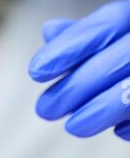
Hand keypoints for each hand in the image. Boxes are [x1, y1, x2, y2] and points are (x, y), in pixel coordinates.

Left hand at [29, 0, 129, 140]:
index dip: (67, 49)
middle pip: (113, 62)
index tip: (36, 70)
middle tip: (45, 108)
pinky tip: (114, 129)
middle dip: (75, 88)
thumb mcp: (114, 28)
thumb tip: (50, 32)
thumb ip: (84, 32)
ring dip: (98, 112)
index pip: (101, 28)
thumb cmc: (129, 43)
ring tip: (72, 125)